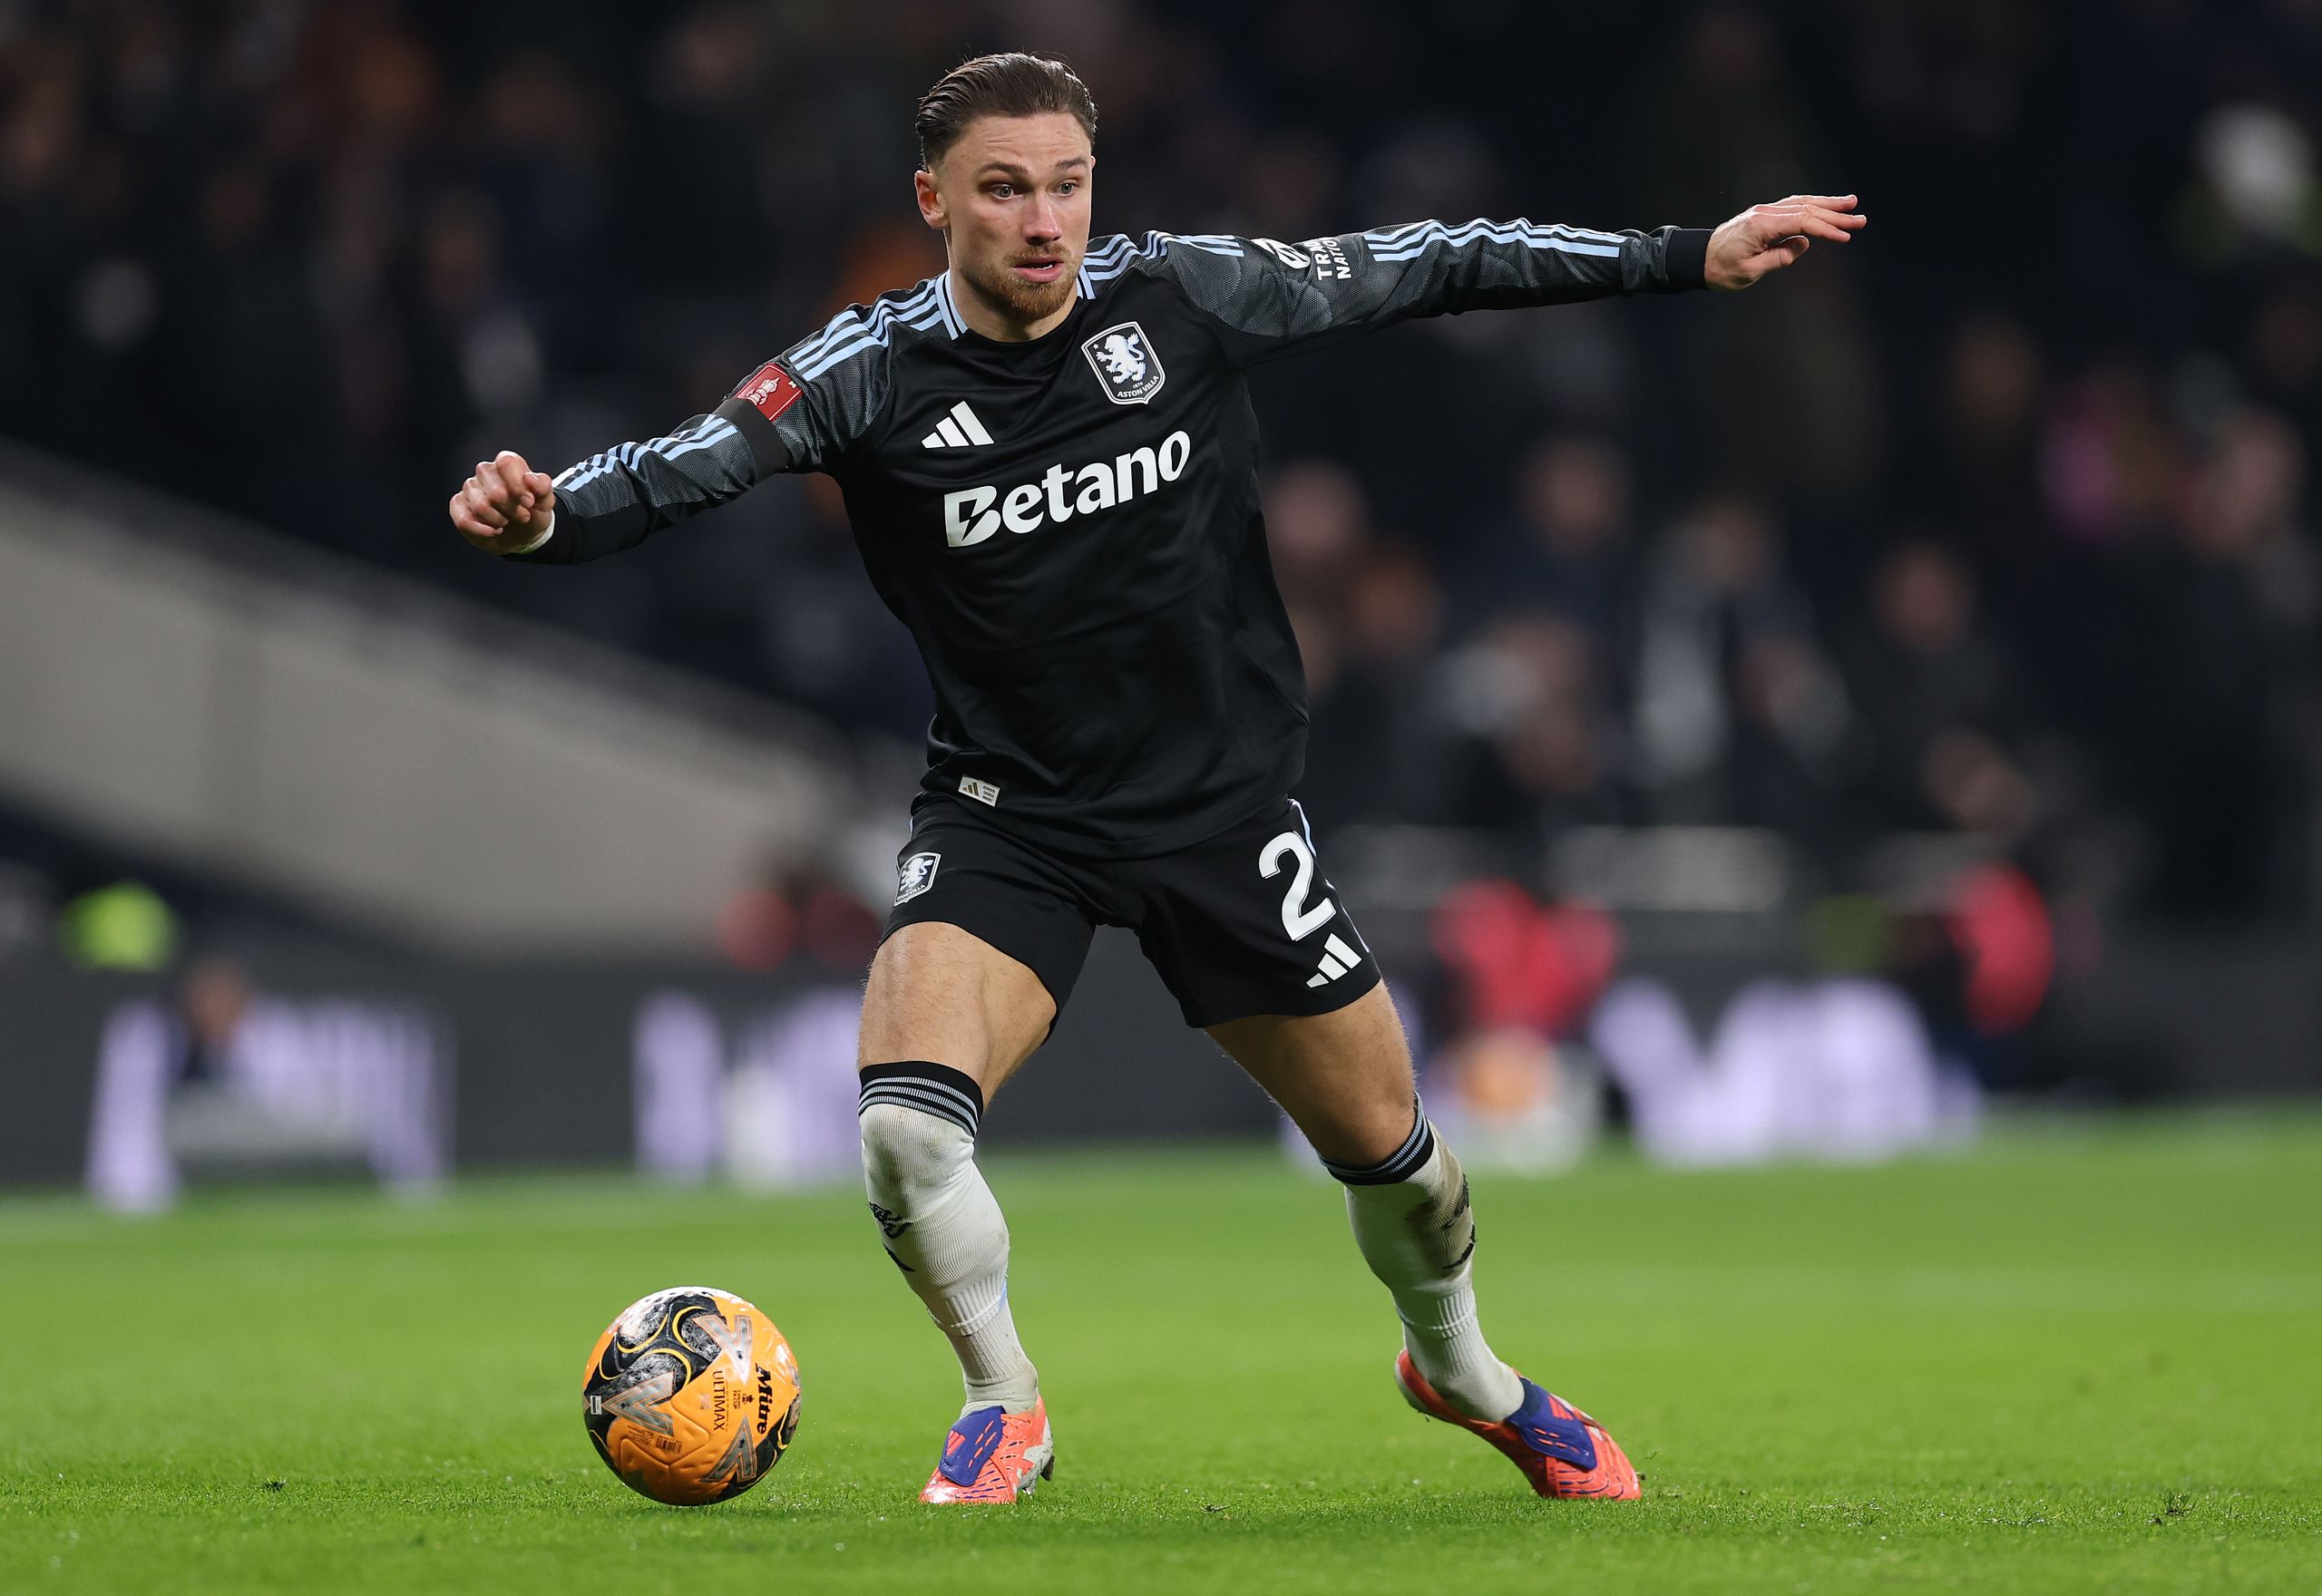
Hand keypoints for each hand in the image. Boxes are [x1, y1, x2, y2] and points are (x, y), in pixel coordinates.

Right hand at [450, 451, 555, 552]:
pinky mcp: (458, 504)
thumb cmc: (533, 512)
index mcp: (507, 463)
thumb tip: (529, 478)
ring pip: (480, 507)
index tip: (529, 503)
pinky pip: (463, 520)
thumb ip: (542, 487)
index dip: (518, 486)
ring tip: (507, 522)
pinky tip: (493, 531)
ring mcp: (469, 487)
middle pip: (496, 493)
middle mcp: (485, 471)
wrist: (523, 534)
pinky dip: (482, 531)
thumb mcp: (545, 501)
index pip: (506, 463)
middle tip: (522, 516)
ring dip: (499, 521)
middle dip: (513, 511)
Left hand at [1704, 194, 1865, 289]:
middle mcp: (1764, 213)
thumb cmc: (1720, 270)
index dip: (1826, 229)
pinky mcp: (1762, 215)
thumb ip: (1779, 257)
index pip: (1802, 222)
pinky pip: (1792, 206)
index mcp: (1761, 226)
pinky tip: (1825, 207)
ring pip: (1801, 203)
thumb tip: (1803, 243)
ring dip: (1827, 204)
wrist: (1697, 259)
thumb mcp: (1750, 272)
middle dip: (1835, 214)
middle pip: (1806, 209)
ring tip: (1851, 204)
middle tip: (1860, 218)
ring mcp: (1763, 211)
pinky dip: (1811, 205)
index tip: (1845, 236)